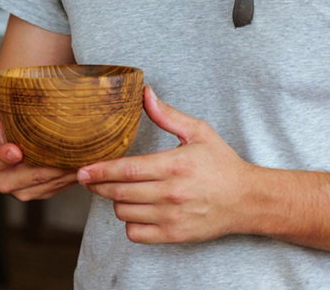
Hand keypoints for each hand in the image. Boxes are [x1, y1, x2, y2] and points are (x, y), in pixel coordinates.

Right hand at [0, 87, 77, 200]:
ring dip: (64, 173)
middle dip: (47, 168)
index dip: (4, 157)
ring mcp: (23, 190)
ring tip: (81, 158)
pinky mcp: (41, 192)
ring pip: (47, 184)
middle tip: (65, 155)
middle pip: (28, 178)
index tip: (16, 152)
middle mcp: (5, 180)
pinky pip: (58, 187)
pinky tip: (83, 164)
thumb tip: (0, 88)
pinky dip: (71, 177)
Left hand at [77, 86, 256, 243]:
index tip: (82, 169)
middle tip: (89, 178)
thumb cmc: (222, 164)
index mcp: (174, 165)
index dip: (100, 170)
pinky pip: (135, 234)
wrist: (246, 200)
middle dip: (98, 185)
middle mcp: (171, 193)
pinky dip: (130, 223)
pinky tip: (137, 210)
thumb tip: (145, 94)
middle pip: (119, 192)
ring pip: (124, 213)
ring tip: (122, 191)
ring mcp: (171, 217)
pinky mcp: (174, 235)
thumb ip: (168, 115)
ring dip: (117, 201)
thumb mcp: (199, 132)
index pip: (126, 170)